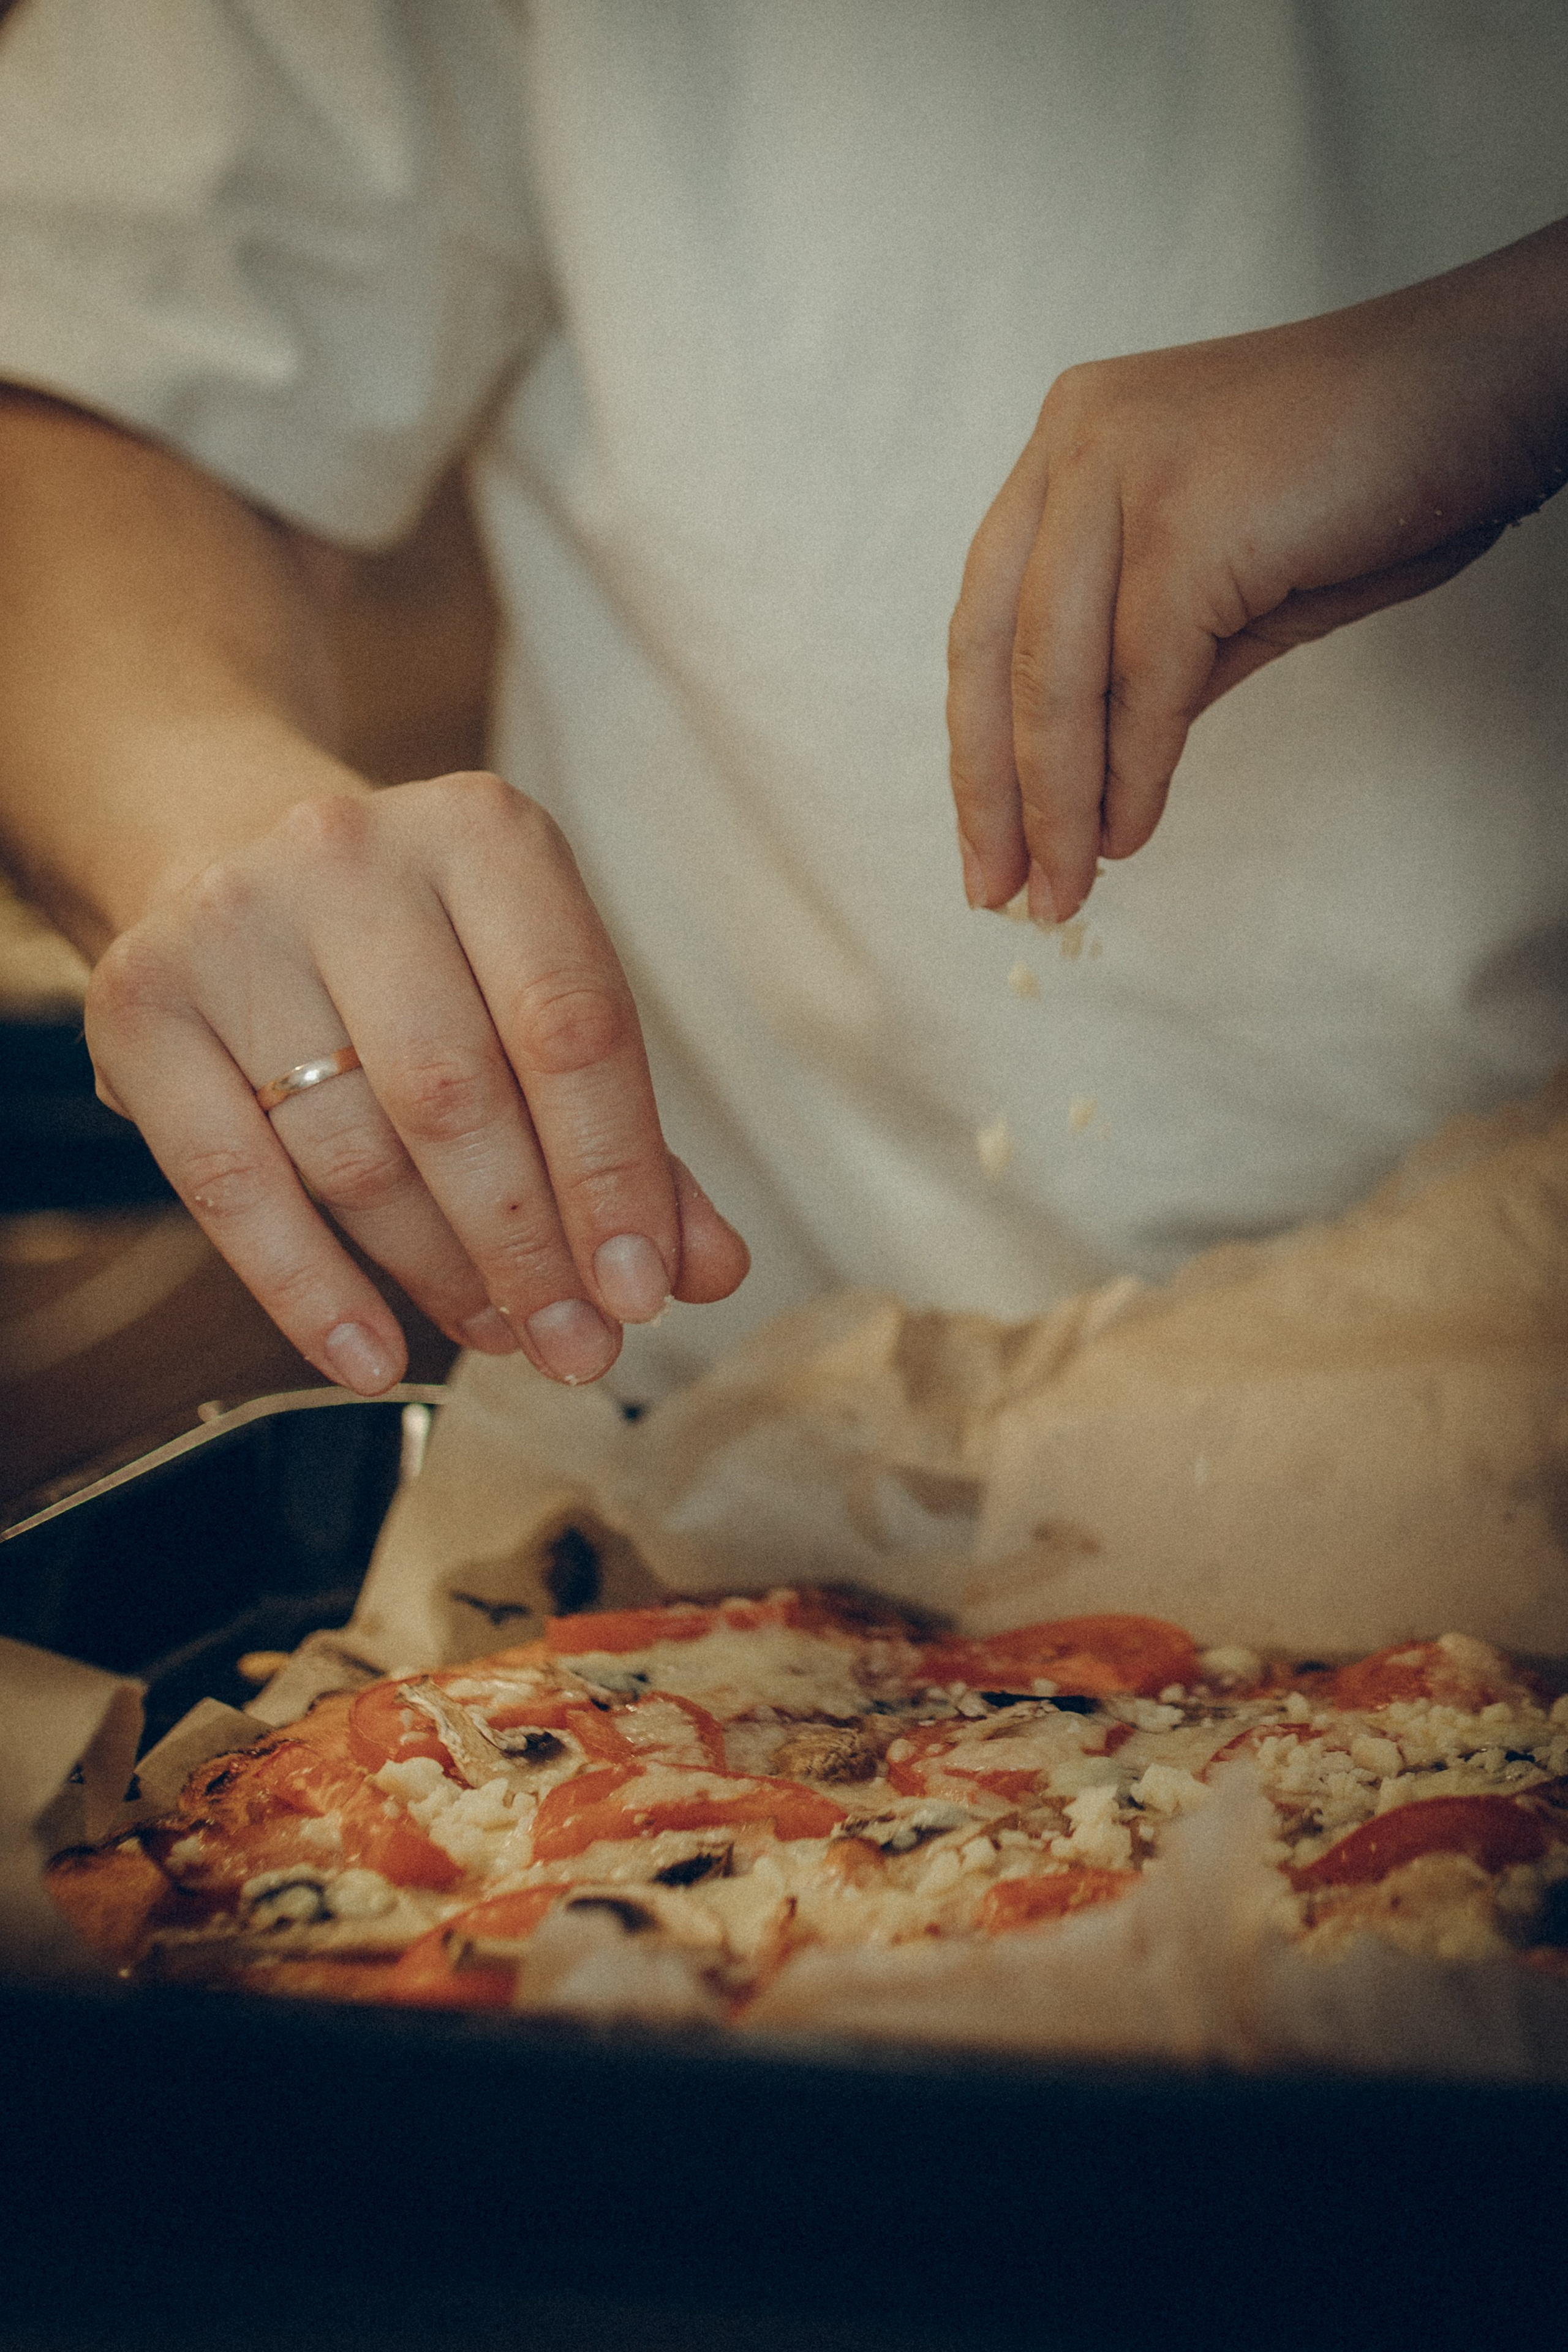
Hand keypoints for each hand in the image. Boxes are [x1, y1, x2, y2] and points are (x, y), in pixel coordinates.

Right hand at [84, 772, 748, 1391]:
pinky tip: (372, 1358)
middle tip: (579, 1347)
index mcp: (484, 835)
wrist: (224, 853)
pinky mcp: (138, 1001)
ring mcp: (231, 923)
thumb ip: (628, 1132)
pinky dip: (307, 1288)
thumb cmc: (422, 953)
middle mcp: (351, 856)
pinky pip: (228, 1182)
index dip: (615, 1175)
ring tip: (500, 1336)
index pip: (571, 1027)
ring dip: (438, 1273)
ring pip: (352, 1149)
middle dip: (530, 1246)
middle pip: (457, 1096)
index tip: (645, 1291)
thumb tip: (708, 1268)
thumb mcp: (535, 997)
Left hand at [948, 217, 1567, 921]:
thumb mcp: (1227, 582)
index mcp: (1072, 444)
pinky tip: (1126, 836)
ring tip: (1061, 891)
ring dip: (1058, 805)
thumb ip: (1147, 663)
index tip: (985, 838)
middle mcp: (1078, 444)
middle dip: (994, 791)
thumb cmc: (1371, 472)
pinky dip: (1133, 775)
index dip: (978, 742)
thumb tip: (1092, 783)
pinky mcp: (1190, 526)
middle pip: (995, 652)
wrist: (1488, 383)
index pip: (988, 617)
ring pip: (1057, 677)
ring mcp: (1128, 475)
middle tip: (997, 889)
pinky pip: (1143, 682)